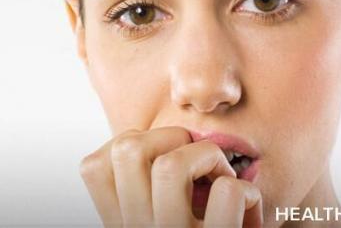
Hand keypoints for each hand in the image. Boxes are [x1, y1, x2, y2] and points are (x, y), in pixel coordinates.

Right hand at [79, 126, 263, 226]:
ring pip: (172, 165)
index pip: (93, 165)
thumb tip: (149, 142)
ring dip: (208, 155)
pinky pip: (227, 193)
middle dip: (168, 135)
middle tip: (193, 158)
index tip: (159, 154)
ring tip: (220, 176)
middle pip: (127, 150)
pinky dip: (246, 188)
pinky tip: (247, 206)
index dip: (129, 142)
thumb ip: (142, 201)